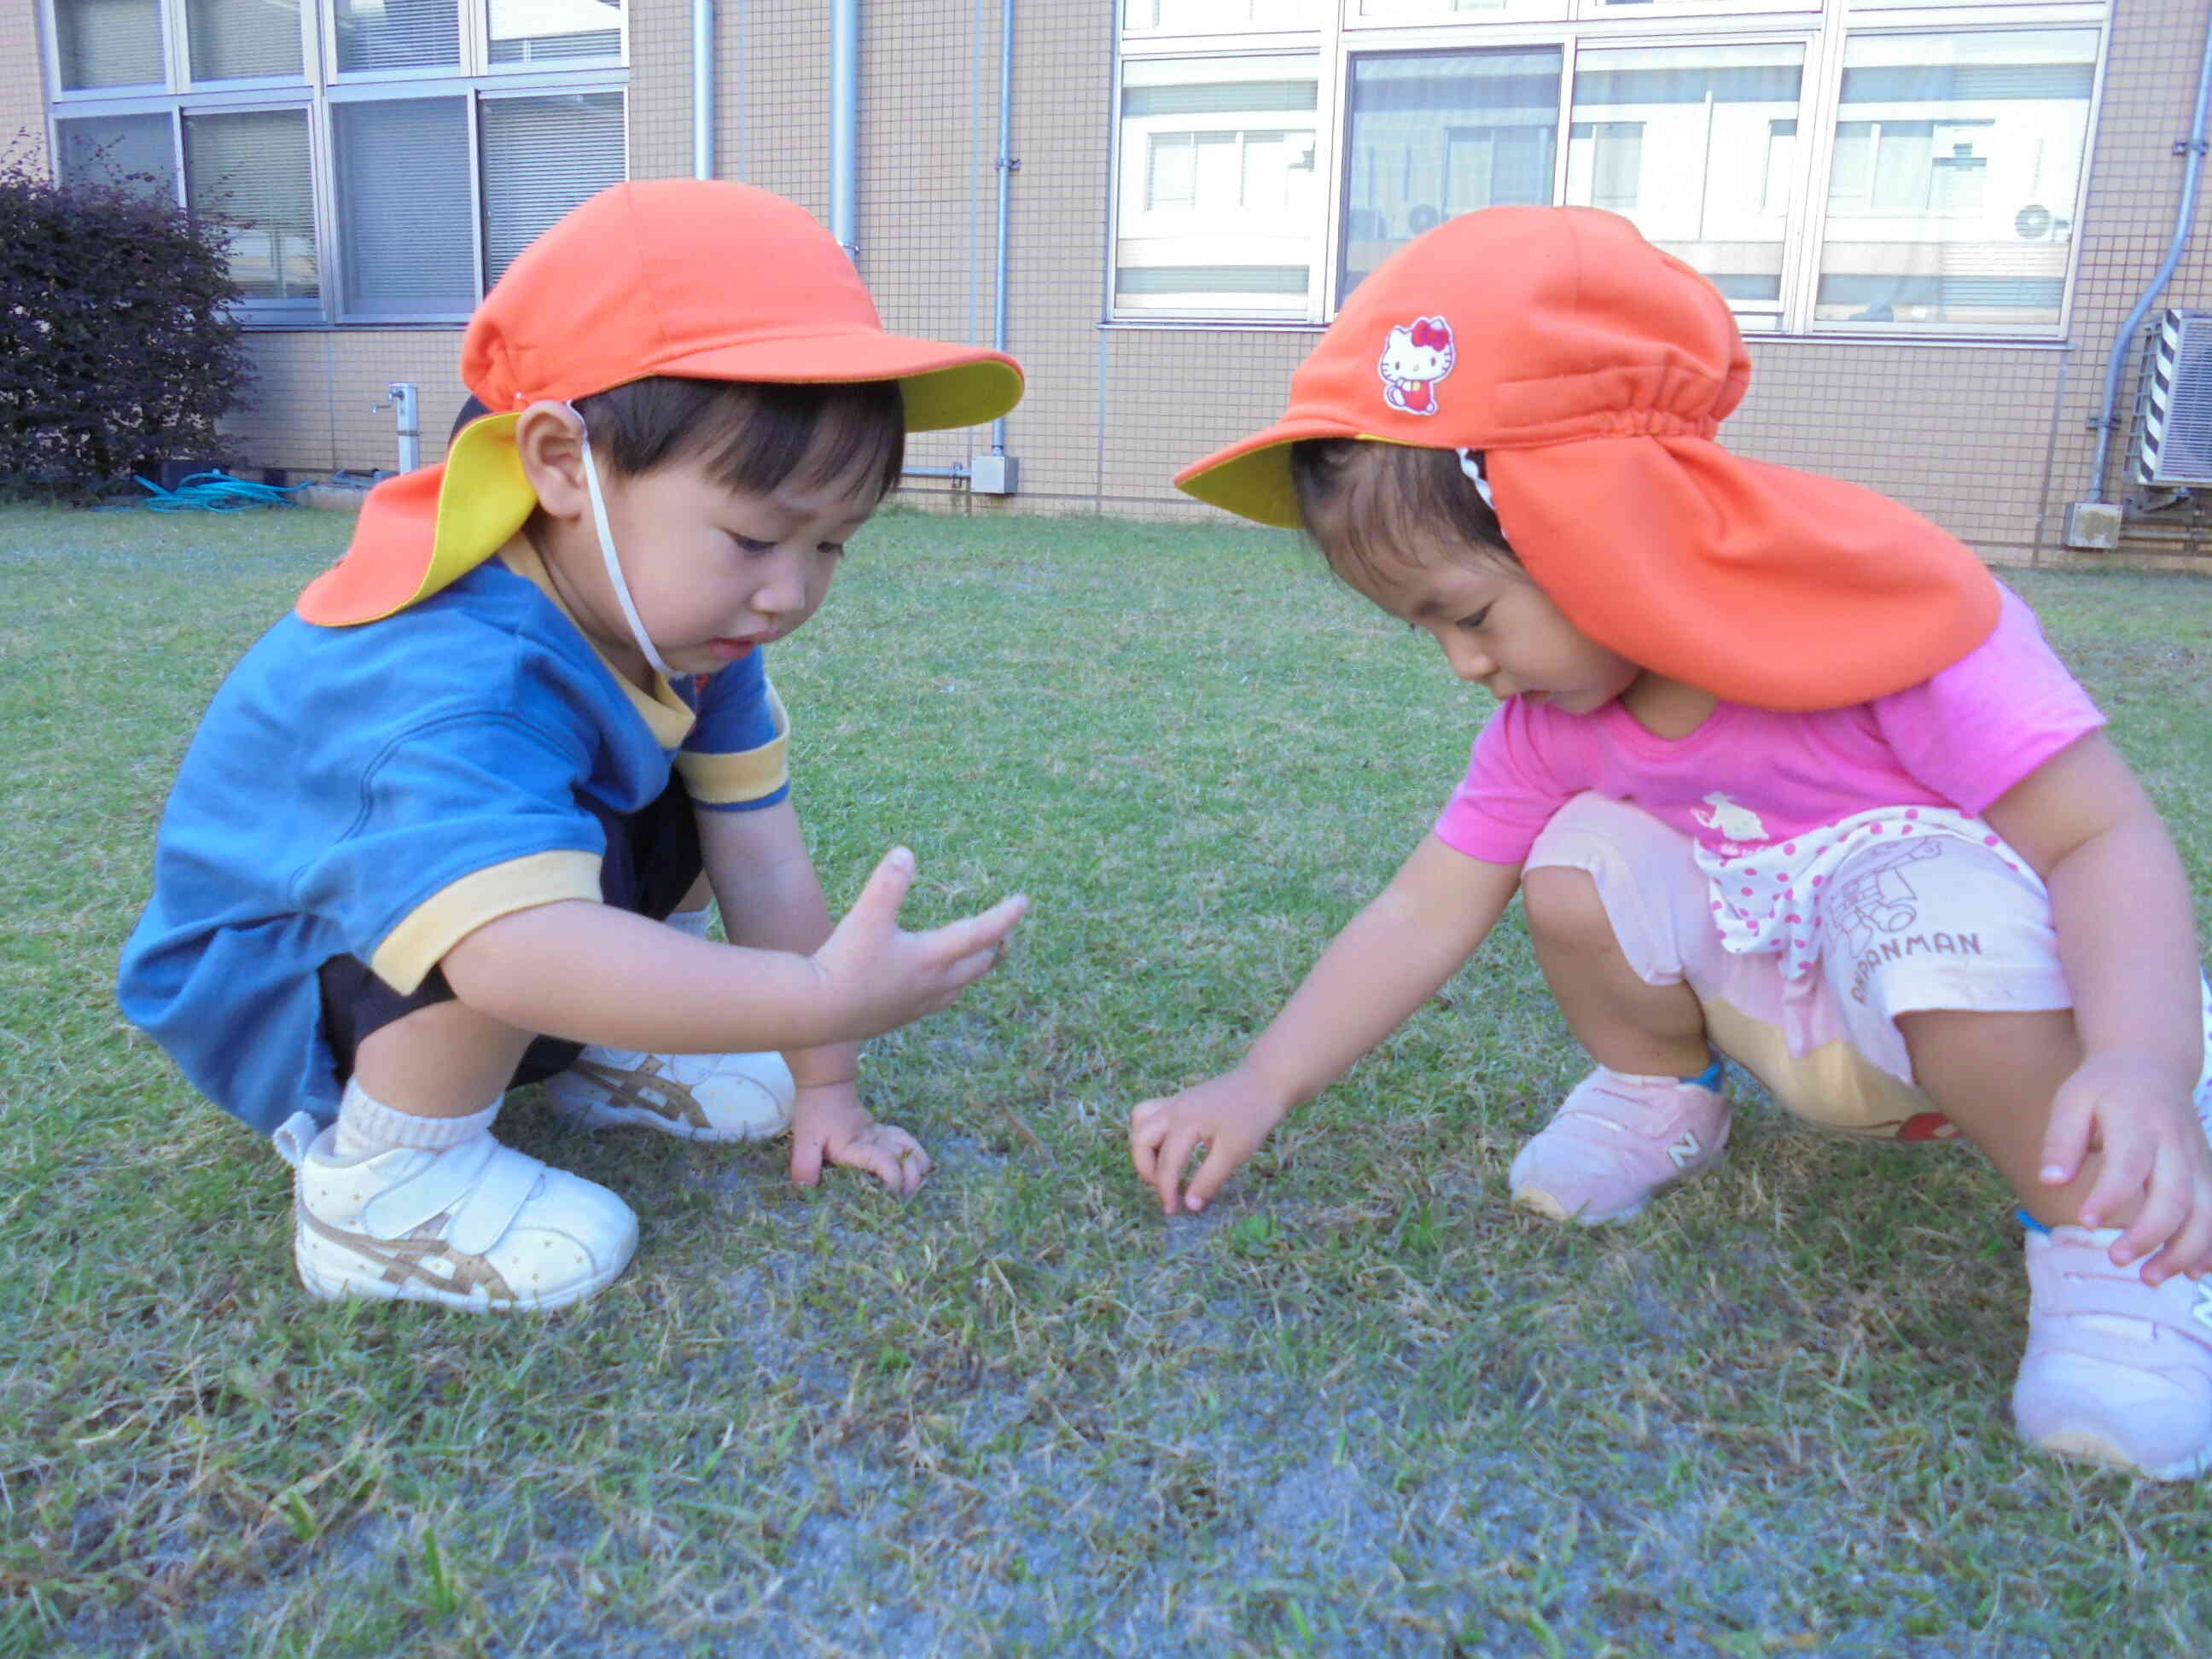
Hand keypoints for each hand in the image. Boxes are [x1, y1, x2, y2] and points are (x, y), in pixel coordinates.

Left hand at [789, 1081, 931, 1196]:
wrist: (826, 1085)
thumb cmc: (815, 1113)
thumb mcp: (804, 1140)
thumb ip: (804, 1165)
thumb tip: (804, 1190)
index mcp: (857, 1147)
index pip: (885, 1163)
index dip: (894, 1180)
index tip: (891, 1194)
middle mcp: (876, 1141)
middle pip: (907, 1159)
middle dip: (912, 1180)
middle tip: (903, 1198)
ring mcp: (883, 1135)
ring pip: (913, 1149)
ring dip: (918, 1168)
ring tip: (914, 1185)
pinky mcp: (884, 1132)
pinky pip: (909, 1142)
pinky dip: (917, 1155)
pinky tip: (916, 1167)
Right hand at [811, 847, 1026, 1042]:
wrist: (817, 1011)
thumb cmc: (844, 962)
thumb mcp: (866, 916)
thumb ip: (888, 883)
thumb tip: (905, 852)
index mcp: (932, 957)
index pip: (981, 934)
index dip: (1005, 916)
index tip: (1024, 902)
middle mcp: (934, 984)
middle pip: (979, 964)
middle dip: (994, 944)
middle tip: (1003, 929)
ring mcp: (919, 1005)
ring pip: (961, 986)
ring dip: (974, 968)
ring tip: (979, 955)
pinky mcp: (901, 1017)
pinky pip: (939, 1002)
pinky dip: (950, 987)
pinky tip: (938, 984)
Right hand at [1129, 1067, 1293, 1216]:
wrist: (1264, 1083)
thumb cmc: (1252, 1118)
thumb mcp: (1235, 1153)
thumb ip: (1210, 1179)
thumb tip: (1191, 1205)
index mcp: (1186, 1122)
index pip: (1167, 1163)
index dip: (1167, 1190)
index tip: (1173, 1210)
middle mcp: (1173, 1109)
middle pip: (1141, 1140)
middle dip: (1147, 1170)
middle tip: (1166, 1189)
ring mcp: (1174, 1102)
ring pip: (1140, 1123)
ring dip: (1144, 1148)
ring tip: (1161, 1168)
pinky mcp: (1179, 1100)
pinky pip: (1150, 1113)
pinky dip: (1150, 1132)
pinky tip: (1168, 1147)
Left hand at [2039, 1049, 2211, 1282]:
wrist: (2151, 1063)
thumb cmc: (2102, 1088)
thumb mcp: (2072, 1101)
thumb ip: (2061, 1141)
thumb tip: (2050, 1181)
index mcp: (2137, 1122)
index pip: (2128, 1164)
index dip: (2110, 1196)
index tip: (2085, 1221)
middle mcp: (2175, 1144)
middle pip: (2175, 1195)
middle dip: (2150, 1234)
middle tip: (2116, 1259)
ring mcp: (2197, 1160)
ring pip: (2206, 1211)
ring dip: (2185, 1251)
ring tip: (2151, 1278)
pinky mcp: (2208, 1173)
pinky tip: (2193, 1273)